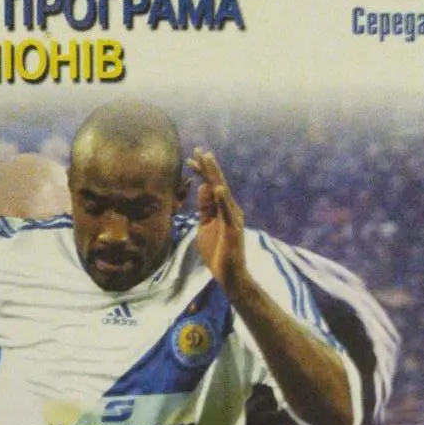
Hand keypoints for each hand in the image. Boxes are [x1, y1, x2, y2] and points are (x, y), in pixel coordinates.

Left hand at [188, 149, 246, 292]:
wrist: (229, 274)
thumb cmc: (217, 252)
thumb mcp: (205, 227)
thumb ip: (204, 209)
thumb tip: (202, 188)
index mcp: (222, 209)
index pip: (210, 186)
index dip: (201, 172)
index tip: (190, 159)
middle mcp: (230, 209)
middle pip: (217, 183)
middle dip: (207, 167)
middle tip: (199, 150)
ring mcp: (233, 218)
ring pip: (222, 192)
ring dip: (214, 175)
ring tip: (208, 160)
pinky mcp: (233, 229)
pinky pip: (226, 212)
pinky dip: (221, 200)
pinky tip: (217, 188)